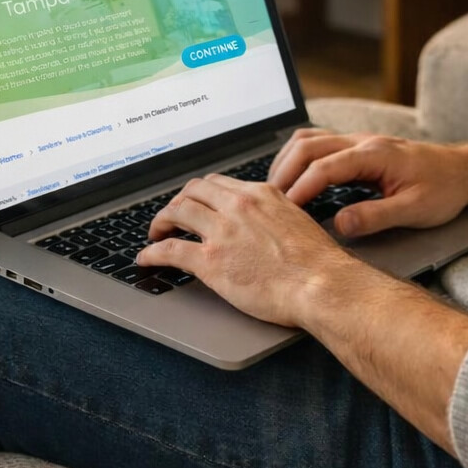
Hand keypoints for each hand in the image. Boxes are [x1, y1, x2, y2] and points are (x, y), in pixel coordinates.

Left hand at [137, 174, 362, 327]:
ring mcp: (223, 232)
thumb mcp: (296, 222)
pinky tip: (146, 259)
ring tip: (156, 233)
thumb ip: (273, 216)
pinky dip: (152, 252)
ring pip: (177, 211)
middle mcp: (239, 206)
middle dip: (177, 202)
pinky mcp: (211, 261)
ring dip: (161, 221)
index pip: (218, 184)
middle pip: (193, 191)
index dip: (200, 194)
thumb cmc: (317, 262)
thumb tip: (263, 225)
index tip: (196, 204)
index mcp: (261, 194)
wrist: (321, 283)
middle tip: (172, 217)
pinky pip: (170, 249)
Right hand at [268, 129, 467, 237]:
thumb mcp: (415, 210)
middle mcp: (363, 141)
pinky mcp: (360, 148)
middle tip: (267, 203)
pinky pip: (319, 144)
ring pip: (310, 139)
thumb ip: (376, 217)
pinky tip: (295, 180)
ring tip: (274, 192)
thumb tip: (339, 225)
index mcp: (374, 154)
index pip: (324, 167)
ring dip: (288, 162)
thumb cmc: (446, 190)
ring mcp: (360, 140)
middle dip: (283, 172)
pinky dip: (300, 159)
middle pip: (307, 145)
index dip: (299, 189)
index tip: (283, 213)